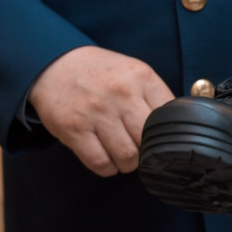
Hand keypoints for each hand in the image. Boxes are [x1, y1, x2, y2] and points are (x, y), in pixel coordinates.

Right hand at [28, 46, 173, 176]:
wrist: (54, 63)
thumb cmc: (100, 72)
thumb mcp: (133, 71)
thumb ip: (155, 95)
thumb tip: (178, 125)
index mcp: (142, 77)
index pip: (170, 117)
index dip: (167, 133)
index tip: (160, 138)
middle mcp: (121, 93)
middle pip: (149, 141)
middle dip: (147, 152)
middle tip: (140, 149)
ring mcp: (96, 112)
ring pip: (127, 157)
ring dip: (128, 164)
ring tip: (123, 156)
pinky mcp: (74, 129)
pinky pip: (100, 163)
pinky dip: (108, 168)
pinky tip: (107, 158)